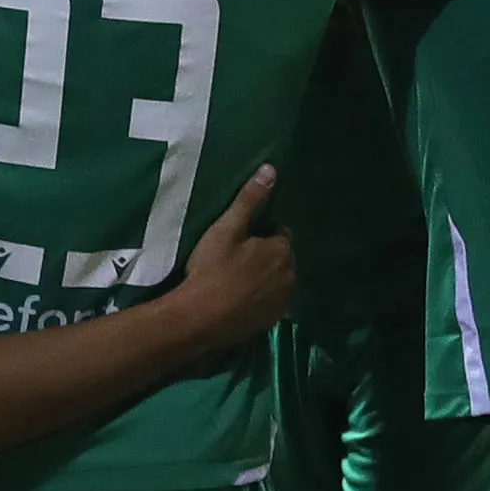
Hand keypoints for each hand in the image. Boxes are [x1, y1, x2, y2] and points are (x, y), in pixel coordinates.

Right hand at [168, 167, 292, 345]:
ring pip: (277, 281)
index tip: (240, 239)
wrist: (199, 318)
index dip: (261, 234)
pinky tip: (239, 299)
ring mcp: (282, 302)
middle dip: (265, 256)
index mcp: (281, 251)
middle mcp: (290, 276)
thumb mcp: (226, 229)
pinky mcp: (271, 322)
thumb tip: (270, 168)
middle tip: (235, 258)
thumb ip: (249, 199)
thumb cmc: (211, 269)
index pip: (280, 233)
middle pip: (280, 258)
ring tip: (236, 279)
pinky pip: (269, 302)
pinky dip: (260, 299)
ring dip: (264, 278)